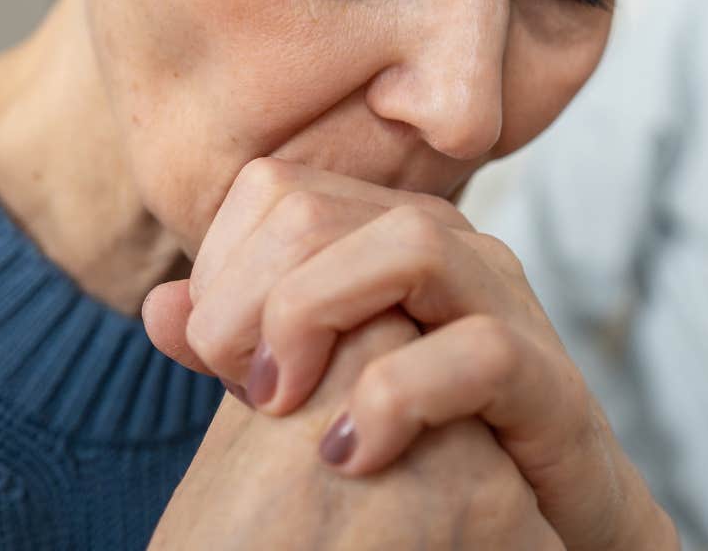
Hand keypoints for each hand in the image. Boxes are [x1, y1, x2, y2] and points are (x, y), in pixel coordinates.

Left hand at [143, 158, 674, 550]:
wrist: (538, 522)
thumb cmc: (418, 447)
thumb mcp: (312, 390)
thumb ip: (243, 347)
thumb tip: (158, 305)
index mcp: (383, 234)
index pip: (275, 189)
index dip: (221, 267)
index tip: (213, 354)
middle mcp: (449, 245)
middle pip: (318, 208)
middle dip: (248, 298)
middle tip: (239, 384)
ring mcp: (505, 303)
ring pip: (408, 245)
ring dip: (314, 318)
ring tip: (279, 403)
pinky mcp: (549, 381)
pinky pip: (479, 352)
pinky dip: (397, 398)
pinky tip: (351, 453)